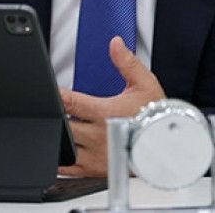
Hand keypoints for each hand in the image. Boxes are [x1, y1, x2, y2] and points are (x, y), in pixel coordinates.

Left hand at [58, 36, 164, 176]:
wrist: (168, 148)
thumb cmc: (157, 117)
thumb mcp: (145, 84)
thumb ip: (126, 62)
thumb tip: (115, 43)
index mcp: (106, 112)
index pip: (69, 101)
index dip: (54, 95)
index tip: (45, 90)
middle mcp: (98, 135)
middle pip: (61, 124)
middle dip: (54, 116)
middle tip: (48, 109)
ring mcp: (95, 155)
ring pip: (62, 146)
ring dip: (56, 136)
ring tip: (53, 127)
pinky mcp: (94, 170)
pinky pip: (67, 169)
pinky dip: (58, 160)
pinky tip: (57, 149)